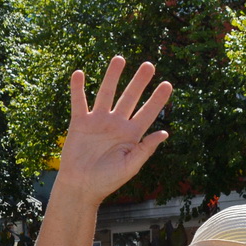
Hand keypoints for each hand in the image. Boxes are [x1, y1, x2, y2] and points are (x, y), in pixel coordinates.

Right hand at [59, 57, 172, 198]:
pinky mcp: (80, 123)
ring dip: (112, 76)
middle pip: (130, 97)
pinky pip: (79, 102)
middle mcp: (116, 124)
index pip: (147, 113)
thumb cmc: (107, 181)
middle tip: (149, 65)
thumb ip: (145, 149)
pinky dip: (78, 88)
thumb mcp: (130, 167)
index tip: (167, 84)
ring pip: (106, 93)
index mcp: (131, 135)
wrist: (82, 187)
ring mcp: (98, 121)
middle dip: (139, 82)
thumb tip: (164, 133)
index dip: (157, 99)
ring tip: (120, 58)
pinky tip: (79, 73)